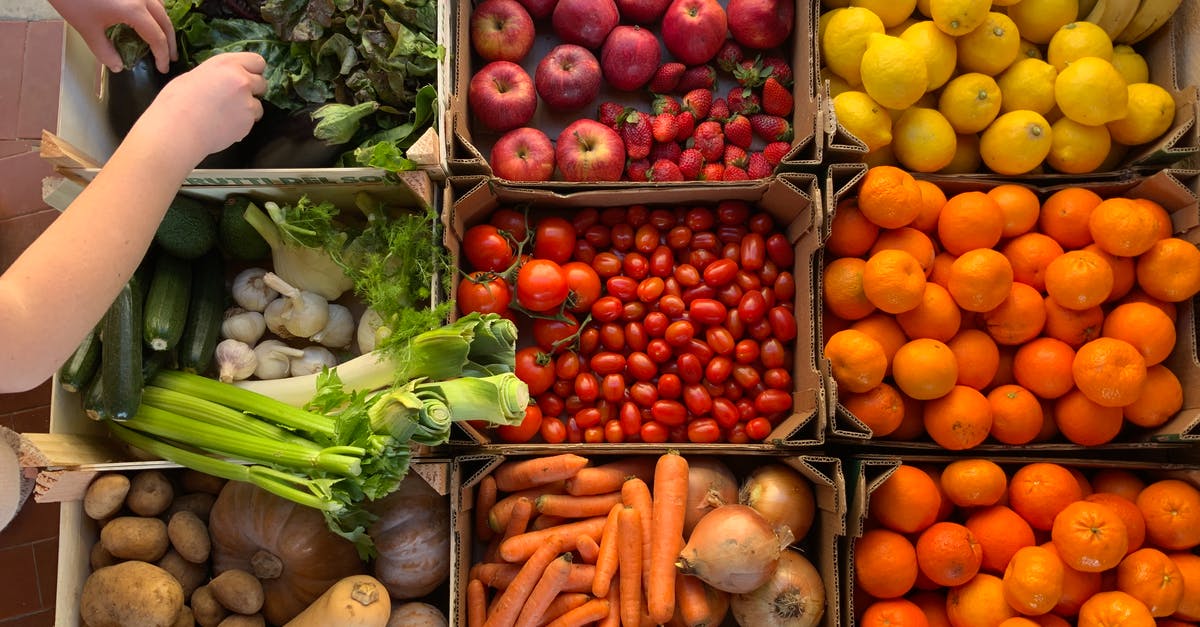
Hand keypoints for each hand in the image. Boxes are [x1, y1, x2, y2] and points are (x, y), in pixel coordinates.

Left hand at [48, 0, 176, 72]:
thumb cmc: (73, 0)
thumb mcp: (87, 29)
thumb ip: (105, 51)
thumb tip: (117, 67)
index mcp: (134, 11)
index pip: (157, 37)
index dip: (162, 55)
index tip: (163, 69)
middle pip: (165, 22)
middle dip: (169, 42)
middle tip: (170, 58)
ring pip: (161, 9)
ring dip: (164, 26)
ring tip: (162, 40)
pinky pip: (152, 0)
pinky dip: (156, 13)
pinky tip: (150, 20)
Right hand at [136, 53, 267, 162]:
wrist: (178, 129)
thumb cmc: (177, 101)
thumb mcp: (195, 76)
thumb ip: (217, 76)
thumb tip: (222, 80)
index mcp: (226, 64)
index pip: (257, 61)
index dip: (252, 71)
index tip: (245, 78)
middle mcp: (241, 80)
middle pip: (263, 83)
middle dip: (253, 90)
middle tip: (236, 98)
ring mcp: (247, 101)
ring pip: (259, 105)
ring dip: (248, 109)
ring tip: (227, 115)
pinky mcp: (248, 122)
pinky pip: (251, 121)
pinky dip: (242, 124)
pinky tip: (224, 126)